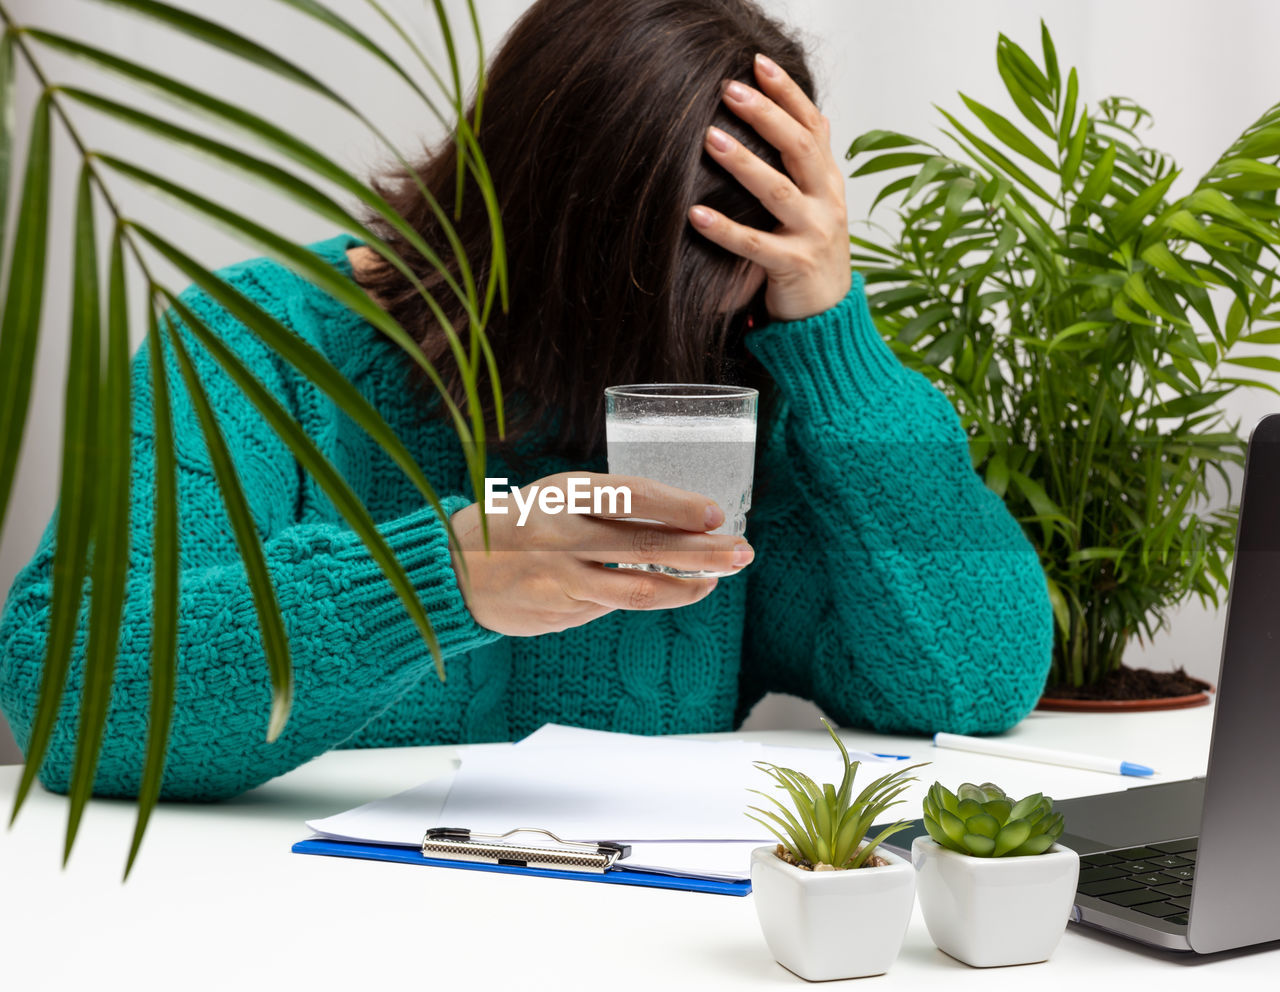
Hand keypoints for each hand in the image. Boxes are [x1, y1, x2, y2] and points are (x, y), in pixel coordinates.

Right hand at [448, 472, 754, 636]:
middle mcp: (563, 534)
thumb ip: (607, 506)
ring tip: (717, 581)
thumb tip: (678, 520)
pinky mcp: (559, 611)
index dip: (678, 507)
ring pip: (637, 588)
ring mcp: (560, 577)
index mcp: (564, 494)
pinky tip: (672, 592)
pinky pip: (612, 606)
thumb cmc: (519, 524)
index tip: (716, 514)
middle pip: (646, 544)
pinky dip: (647, 599)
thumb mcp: (556, 497)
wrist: (454, 569)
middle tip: (742, 552)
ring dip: (685, 586)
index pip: (632, 496)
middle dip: (702, 551)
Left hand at [689, 52, 851, 322]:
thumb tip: (815, 117)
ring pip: (778, 191)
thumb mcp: (820, 205)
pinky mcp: (794, 267)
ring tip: (710, 137)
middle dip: (765, 114)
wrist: (827, 319)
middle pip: (798, 148)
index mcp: (829, 182)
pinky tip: (696, 214)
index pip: (812, 126)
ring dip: (743, 162)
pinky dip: (725, 229)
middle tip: (729, 89)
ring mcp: (813, 234)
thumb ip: (813, 165)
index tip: (757, 63)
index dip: (788, 93)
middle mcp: (827, 203)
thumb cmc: (813, 256)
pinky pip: (755, 245)